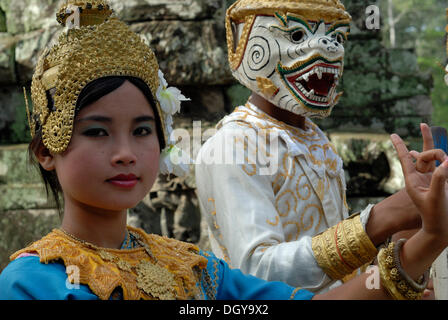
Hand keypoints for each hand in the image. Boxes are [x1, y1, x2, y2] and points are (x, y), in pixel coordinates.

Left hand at [368, 124, 434, 243]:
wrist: (441, 228)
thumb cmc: (435, 215)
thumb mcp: (436, 197)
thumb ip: (441, 178)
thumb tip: (447, 161)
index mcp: (412, 181)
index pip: (405, 159)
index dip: (400, 146)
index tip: (392, 134)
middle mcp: (420, 178)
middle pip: (423, 154)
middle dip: (427, 143)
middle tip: (423, 125)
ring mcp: (430, 179)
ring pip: (434, 159)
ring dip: (439, 154)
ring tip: (446, 160)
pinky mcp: (440, 182)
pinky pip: (441, 166)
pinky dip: (443, 162)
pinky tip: (446, 161)